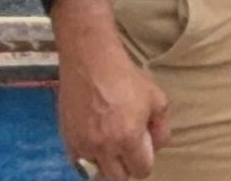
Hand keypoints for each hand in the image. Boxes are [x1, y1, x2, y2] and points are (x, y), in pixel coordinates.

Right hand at [54, 9, 172, 180]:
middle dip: (126, 166)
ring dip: (106, 162)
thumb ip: (162, 128)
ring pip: (97, 170)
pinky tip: (94, 139)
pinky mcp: (68, 139)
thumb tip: (157, 147)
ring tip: (110, 142)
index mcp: (128, 138)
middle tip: (127, 149)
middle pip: (118, 177)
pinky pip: (79, 161)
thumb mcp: (157, 99)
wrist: (91, 61)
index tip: (143, 150)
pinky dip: (88, 155)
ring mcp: (83, 145)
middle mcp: (104, 147)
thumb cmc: (126, 77)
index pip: (141, 171)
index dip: (145, 162)